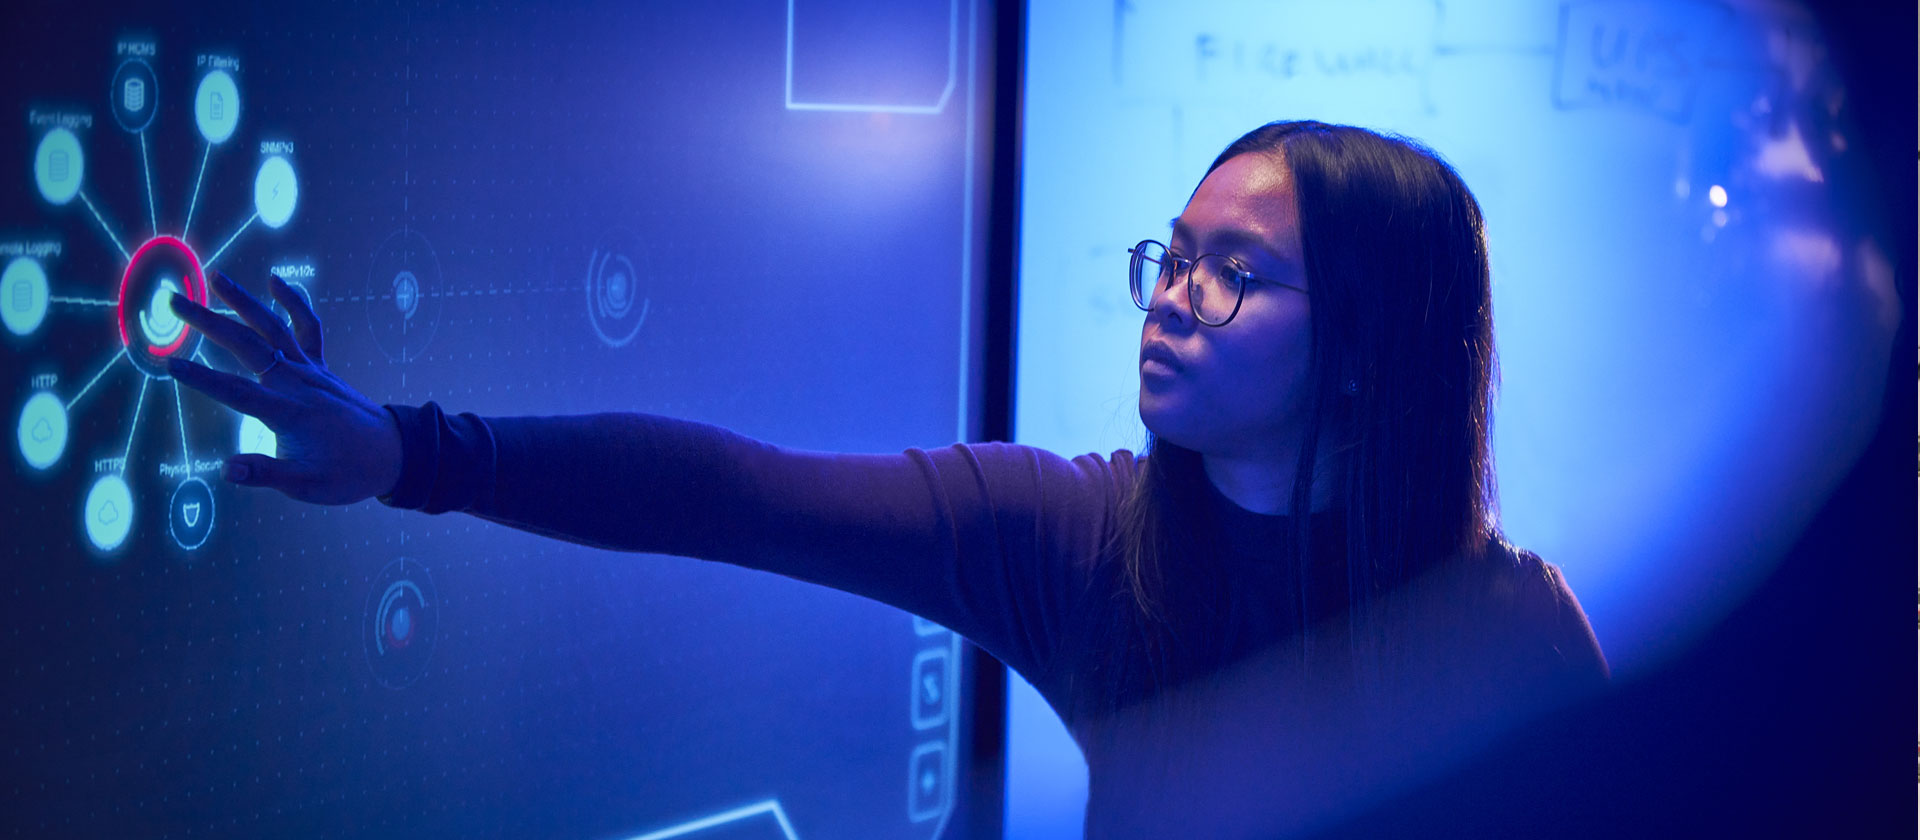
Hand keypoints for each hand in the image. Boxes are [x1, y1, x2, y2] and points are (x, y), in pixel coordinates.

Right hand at [167, 271, 402, 504]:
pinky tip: (274, 281)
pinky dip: (294, 303)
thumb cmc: (349, 474)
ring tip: (216, 277)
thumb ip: (266, 473)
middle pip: (248, 346)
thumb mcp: (307, 485)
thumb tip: (228, 470)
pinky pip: (308, 328)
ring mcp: (311, 371)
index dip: (202, 379)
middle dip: (209, 322)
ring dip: (244, 301)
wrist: (393, 455)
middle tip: (175, 302)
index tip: (170, 363)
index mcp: (289, 413)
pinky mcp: (321, 367)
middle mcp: (298, 383)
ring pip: (273, 328)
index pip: (236, 393)